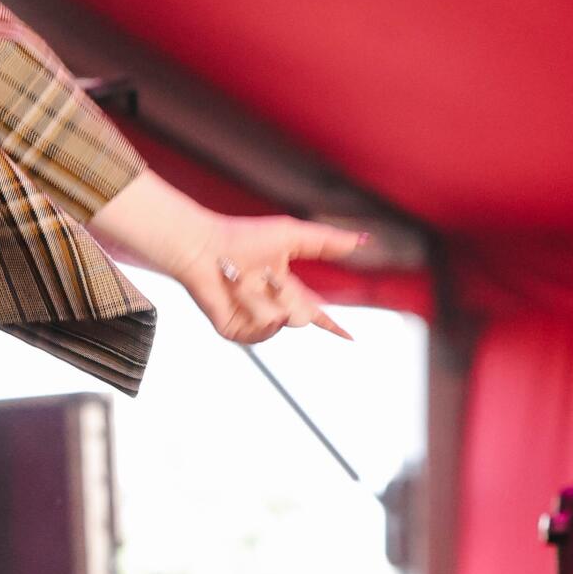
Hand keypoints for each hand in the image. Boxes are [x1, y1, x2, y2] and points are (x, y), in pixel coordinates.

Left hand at [87, 169, 362, 343]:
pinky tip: (235, 294)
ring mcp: (253, 322)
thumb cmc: (243, 237)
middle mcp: (271, 307)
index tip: (350, 338)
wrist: (206, 248)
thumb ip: (330, 241)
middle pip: (302, 317)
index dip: (333, 325)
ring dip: (264, 297)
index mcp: (286, 289)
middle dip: (289, 296)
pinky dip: (252, 309)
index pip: (315, 311)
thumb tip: (366, 239)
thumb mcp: (293, 235)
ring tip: (241, 278)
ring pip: (281, 322)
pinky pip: (261, 332)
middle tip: (268, 276)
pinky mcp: (235, 332)